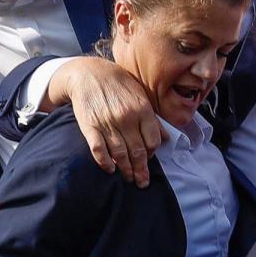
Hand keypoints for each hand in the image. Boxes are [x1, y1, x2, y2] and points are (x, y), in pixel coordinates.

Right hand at [48, 57, 164, 186]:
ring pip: (120, 153)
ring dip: (125, 170)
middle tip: (142, 183)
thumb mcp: (141, 96)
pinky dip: (105, 162)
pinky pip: (98, 149)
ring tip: (129, 179)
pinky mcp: (89, 126)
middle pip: (137, 151)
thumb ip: (152, 118)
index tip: (149, 160)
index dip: (152, 154)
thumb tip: (166, 138)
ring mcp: (107, 123)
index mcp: (142, 110)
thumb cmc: (119, 84)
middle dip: (141, 170)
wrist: (89, 73)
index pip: (152, 141)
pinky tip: (110, 170)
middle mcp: (126, 118)